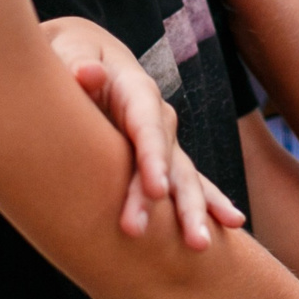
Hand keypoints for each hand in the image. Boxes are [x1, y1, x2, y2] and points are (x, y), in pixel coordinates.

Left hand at [40, 16, 244, 249]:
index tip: (157, 191)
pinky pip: (187, 181)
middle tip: (181, 239)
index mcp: (136, 91)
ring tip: (199, 245)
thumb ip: (76, 64)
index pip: (147, 126)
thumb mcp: (67, 52)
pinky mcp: (160, 157)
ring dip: (194, 212)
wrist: (81, 55)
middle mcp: (158, 117)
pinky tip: (231, 224)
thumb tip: (88, 74)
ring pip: (184, 178)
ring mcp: (163, 140)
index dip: (153, 158)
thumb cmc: (67, 56)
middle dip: (176, 201)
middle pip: (171, 162)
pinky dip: (208, 202)